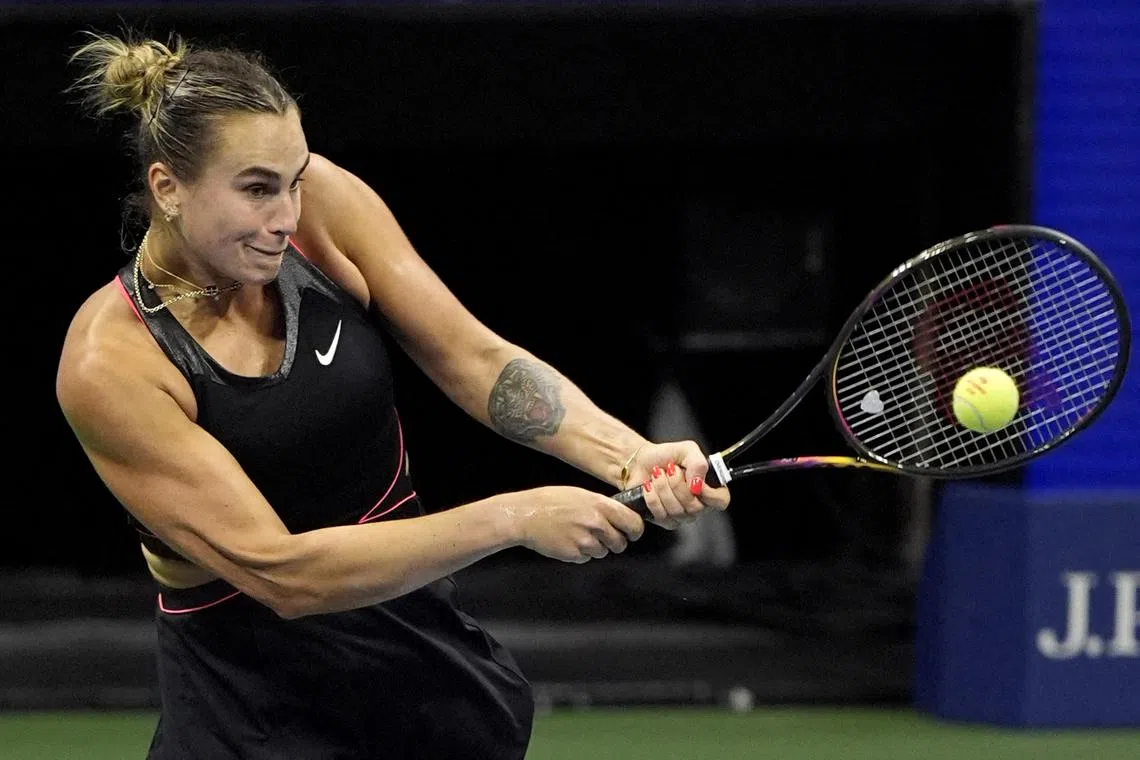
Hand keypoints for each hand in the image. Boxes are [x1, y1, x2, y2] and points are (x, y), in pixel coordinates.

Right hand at [514, 486, 645, 562]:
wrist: (526, 516)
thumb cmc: (551, 501)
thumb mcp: (581, 495)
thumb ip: (603, 507)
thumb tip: (621, 517)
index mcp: (601, 505)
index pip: (633, 523)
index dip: (634, 530)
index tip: (632, 532)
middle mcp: (596, 524)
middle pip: (621, 543)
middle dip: (615, 542)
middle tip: (603, 536)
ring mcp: (585, 541)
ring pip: (604, 552)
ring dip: (596, 547)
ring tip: (579, 535)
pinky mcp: (575, 555)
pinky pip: (587, 558)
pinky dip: (581, 553)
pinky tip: (569, 541)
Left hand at [624, 441, 730, 528]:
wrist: (642, 461)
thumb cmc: (666, 456)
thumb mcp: (687, 450)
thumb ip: (698, 463)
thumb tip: (698, 485)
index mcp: (708, 488)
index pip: (721, 501)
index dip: (709, 493)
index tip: (694, 480)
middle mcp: (697, 504)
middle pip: (695, 508)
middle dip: (678, 485)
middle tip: (670, 470)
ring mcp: (681, 515)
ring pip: (677, 511)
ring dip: (663, 488)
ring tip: (657, 474)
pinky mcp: (664, 519)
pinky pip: (661, 515)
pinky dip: (652, 497)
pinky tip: (649, 486)